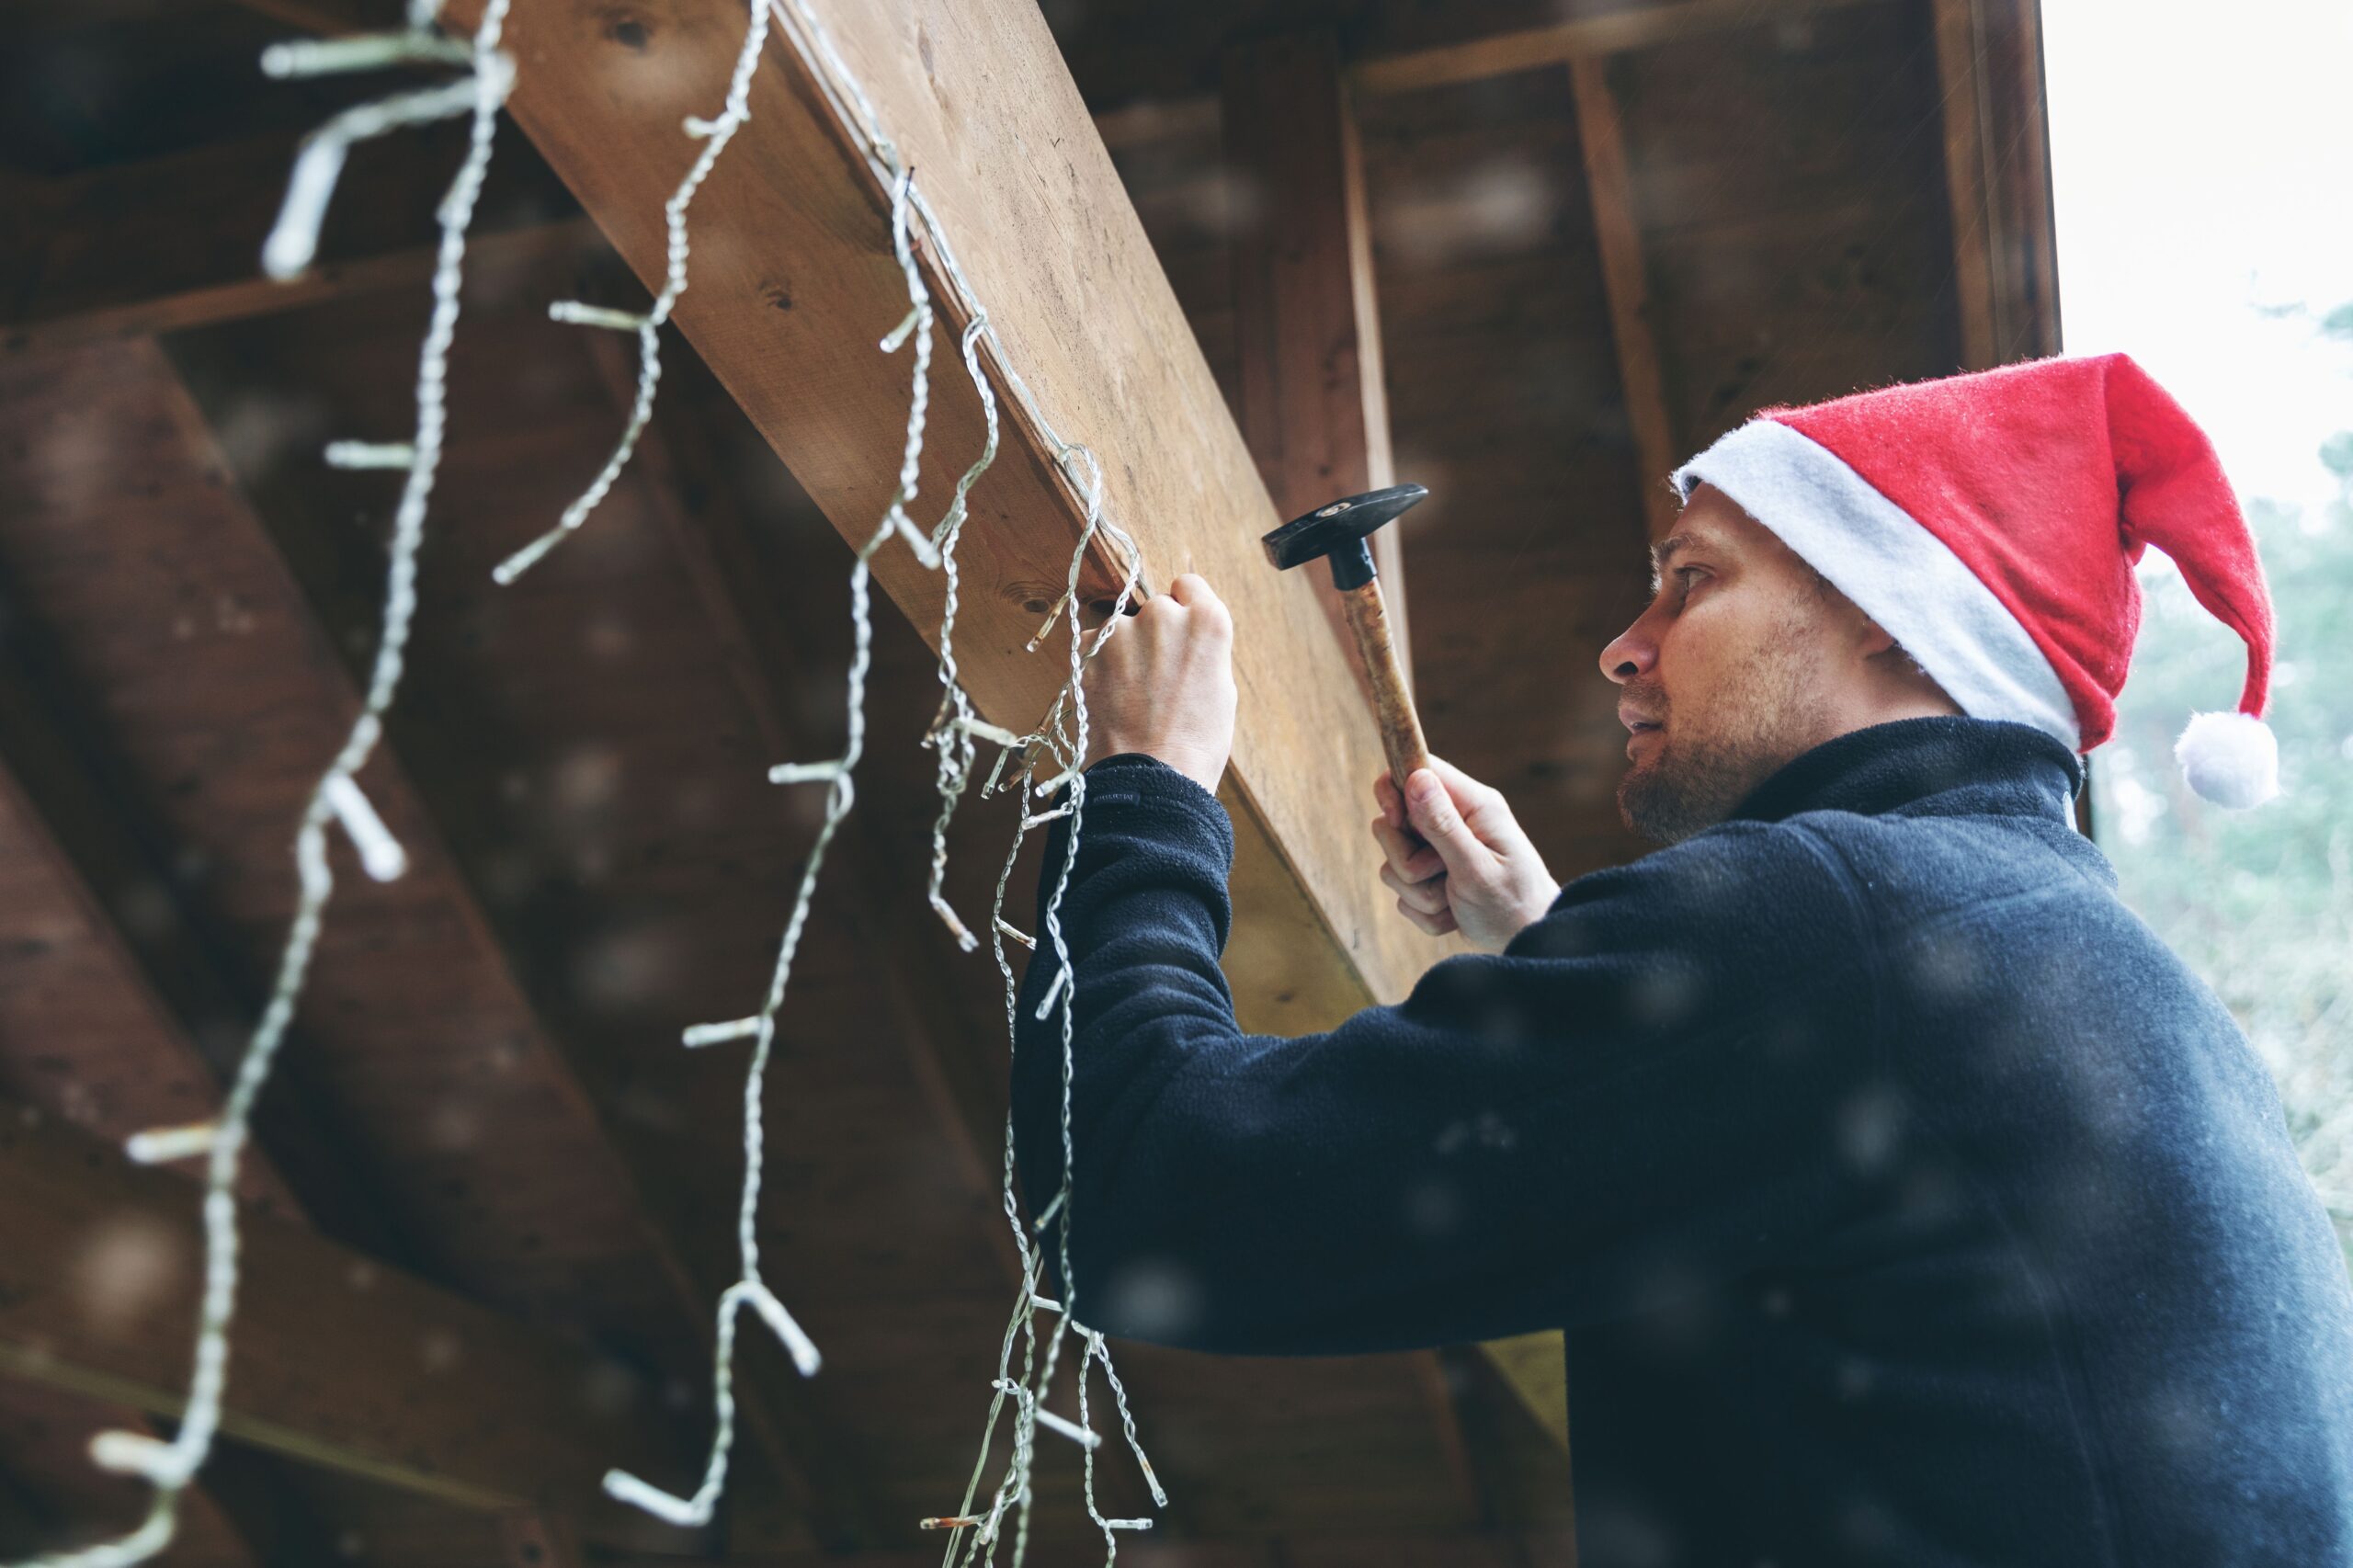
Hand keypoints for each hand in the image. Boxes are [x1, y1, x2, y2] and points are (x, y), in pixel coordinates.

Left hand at [1081, 573, 1237, 794]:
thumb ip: (1203, 650)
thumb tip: (1187, 639)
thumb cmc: (1194, 745)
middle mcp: (1162, 614)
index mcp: (1206, 621)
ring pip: (1121, 629)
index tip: (1179, 630)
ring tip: (1133, 697)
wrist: (1149, 781)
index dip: (1185, 608)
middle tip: (1158, 678)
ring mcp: (1120, 631)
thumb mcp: (1221, 691)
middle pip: (1156, 608)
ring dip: (1125, 651)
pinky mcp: (1086, 651)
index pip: (1189, 585)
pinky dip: (1100, 667)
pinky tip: (1113, 700)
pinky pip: (1094, 648)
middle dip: (1155, 635)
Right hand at [1371, 757, 1558, 951]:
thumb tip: (1415, 778)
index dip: (1394, 791)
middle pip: (1393, 823)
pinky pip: (1403, 891)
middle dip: (1408, 861)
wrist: (1530, 945)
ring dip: (1419, 893)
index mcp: (1474, 806)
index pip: (1418, 771)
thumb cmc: (1513, 906)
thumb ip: (1443, 825)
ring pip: (1395, 863)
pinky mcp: (1434, 878)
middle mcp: (1457, 822)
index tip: (1395, 821)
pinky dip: (1425, 911)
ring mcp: (1442, 851)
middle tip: (1442, 877)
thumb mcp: (1476, 868)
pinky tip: (1453, 915)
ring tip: (1454, 903)